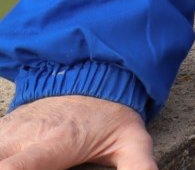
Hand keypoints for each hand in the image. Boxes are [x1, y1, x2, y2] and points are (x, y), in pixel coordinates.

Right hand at [0, 95, 154, 169]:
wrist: (94, 76)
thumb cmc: (112, 116)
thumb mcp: (133, 142)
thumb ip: (138, 167)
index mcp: (57, 142)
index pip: (17, 166)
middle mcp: (28, 135)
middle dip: (2, 166)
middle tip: (17, 166)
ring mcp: (12, 129)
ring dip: (0, 157)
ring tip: (13, 161)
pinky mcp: (3, 126)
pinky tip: (8, 155)